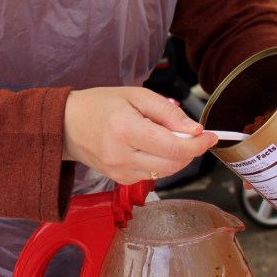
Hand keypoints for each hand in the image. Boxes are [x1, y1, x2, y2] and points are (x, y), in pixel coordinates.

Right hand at [63, 86, 216, 184]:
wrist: (66, 125)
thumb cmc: (98, 105)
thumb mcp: (135, 96)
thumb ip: (168, 112)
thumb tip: (194, 129)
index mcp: (125, 129)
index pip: (173, 146)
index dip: (198, 144)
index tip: (211, 136)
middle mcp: (121, 155)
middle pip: (173, 163)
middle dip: (190, 150)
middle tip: (190, 133)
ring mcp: (119, 172)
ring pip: (166, 172)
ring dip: (176, 157)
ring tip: (164, 137)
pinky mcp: (120, 180)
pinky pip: (153, 175)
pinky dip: (160, 163)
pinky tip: (150, 148)